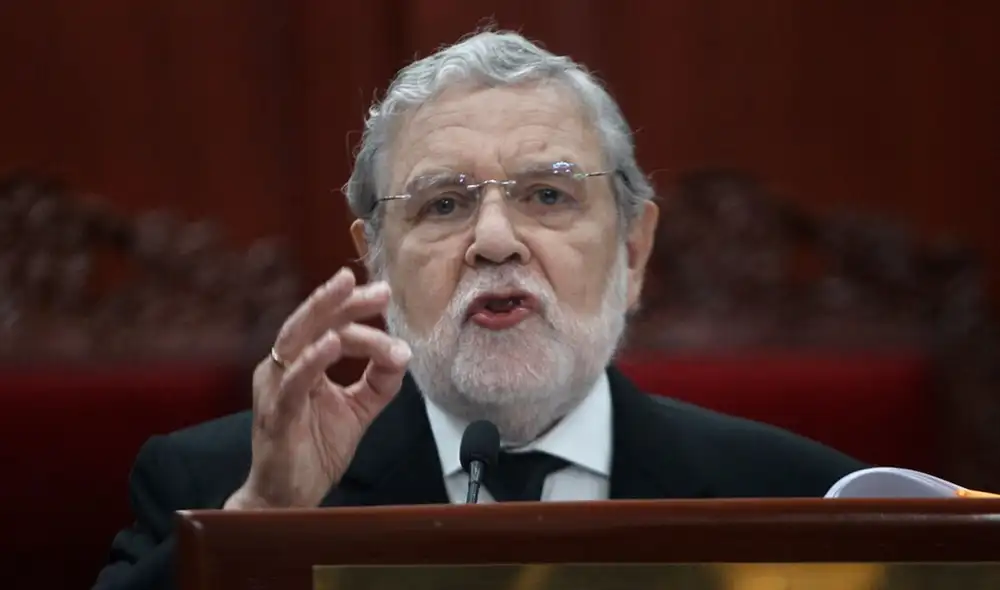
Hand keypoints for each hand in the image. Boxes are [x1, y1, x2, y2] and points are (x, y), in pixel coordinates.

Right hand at [226, 267, 411, 508]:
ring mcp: (275, 388)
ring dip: (326, 315)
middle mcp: (282, 367)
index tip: (385, 295)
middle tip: (378, 288)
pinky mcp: (277, 414)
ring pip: (298, 339)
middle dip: (344, 299)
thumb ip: (379, 382)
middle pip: (311, 321)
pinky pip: (293, 382)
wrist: (289, 498)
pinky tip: (331, 345)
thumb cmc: (315, 450)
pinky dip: (311, 360)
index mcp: (300, 363)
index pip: (329, 325)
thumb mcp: (357, 409)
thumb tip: (403, 354)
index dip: (356, 308)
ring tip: (348, 293)